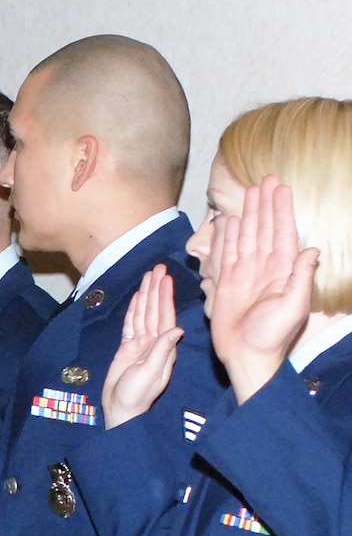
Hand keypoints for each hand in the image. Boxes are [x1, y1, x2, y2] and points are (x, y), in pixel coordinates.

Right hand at [100, 266, 182, 427]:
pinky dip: (133, 310)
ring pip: (143, 314)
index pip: (165, 316)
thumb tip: (176, 329)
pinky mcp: (127, 348)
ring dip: (145, 295)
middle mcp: (155, 342)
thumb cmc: (136, 395)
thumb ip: (162, 351)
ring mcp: (141, 345)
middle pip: (155, 310)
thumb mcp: (151, 374)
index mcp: (164, 347)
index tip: (165, 278)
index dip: (165, 297)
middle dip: (156, 289)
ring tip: (147, 276)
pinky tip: (136, 298)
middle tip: (157, 268)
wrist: (120, 409)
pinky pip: (131, 324)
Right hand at [212, 175, 318, 404]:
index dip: (282, 211)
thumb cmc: (271, 336)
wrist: (245, 355)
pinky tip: (232, 220)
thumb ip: (300, 279)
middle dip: (266, 204)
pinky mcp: (226, 283)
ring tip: (249, 192)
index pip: (282, 234)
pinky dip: (230, 236)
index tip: (282, 189)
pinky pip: (228, 254)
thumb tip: (310, 250)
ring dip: (250, 214)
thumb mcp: (292, 308)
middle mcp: (264, 268)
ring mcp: (245, 274)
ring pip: (248, 236)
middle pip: (265, 229)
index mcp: (282, 271)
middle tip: (266, 180)